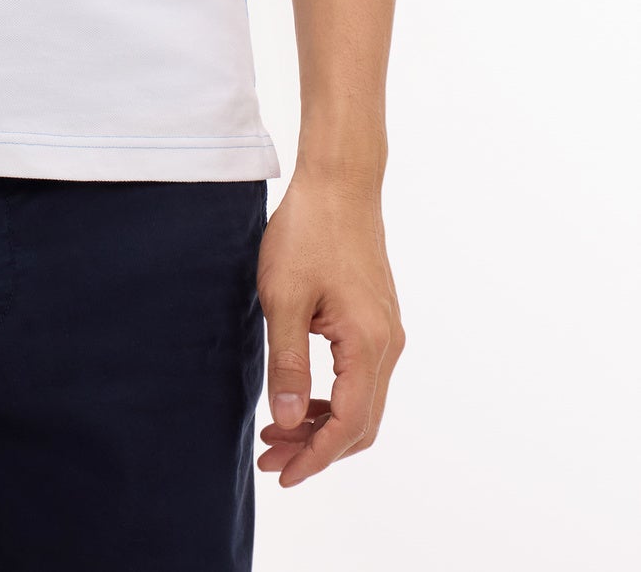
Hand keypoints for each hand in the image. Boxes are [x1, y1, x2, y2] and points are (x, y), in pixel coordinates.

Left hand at [256, 169, 404, 485]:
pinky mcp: (378, 320)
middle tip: (270, 459)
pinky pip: (362, 378)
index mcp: (367, 344)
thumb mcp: (283, 298)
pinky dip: (333, 398)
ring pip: (363, 402)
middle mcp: (388, 345)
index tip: (281, 475)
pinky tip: (300, 397)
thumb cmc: (307, 231)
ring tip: (276, 432)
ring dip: (323, 425)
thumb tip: (287, 423)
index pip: (347, 425)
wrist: (340, 182)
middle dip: (317, 449)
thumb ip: (286, 364)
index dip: (314, 458)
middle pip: (361, 423)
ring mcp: (387, 332)